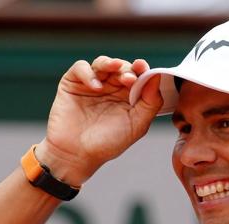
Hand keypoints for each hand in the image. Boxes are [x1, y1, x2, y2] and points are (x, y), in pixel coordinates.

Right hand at [37, 56, 162, 185]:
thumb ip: (150, 103)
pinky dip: (89, 73)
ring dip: (110, 64)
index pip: (138, 76)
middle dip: (127, 69)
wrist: (77, 155)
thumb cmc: (107, 144)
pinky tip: (96, 87)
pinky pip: (80, 67)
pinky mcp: (72, 83)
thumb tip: (156, 77)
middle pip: (122, 67)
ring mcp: (92, 84)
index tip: (144, 68)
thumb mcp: (137, 125)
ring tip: (115, 70)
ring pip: (103, 63)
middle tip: (130, 78)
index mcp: (128, 96)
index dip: (142, 69)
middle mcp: (111, 88)